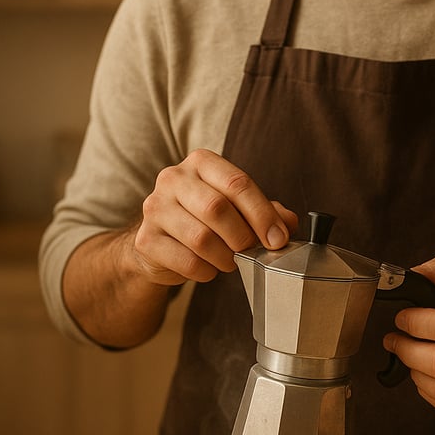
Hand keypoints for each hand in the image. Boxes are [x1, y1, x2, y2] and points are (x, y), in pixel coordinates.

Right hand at [130, 149, 298, 284]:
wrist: (160, 242)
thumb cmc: (204, 219)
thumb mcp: (237, 208)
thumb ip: (266, 211)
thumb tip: (288, 223)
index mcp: (201, 162)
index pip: (237, 182)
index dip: (262, 214)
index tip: (277, 238)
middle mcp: (173, 178)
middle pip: (217, 208)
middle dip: (243, 236)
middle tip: (252, 251)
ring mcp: (155, 207)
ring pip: (201, 238)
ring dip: (225, 257)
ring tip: (230, 261)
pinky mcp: (146, 239)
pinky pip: (187, 261)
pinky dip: (205, 271)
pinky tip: (207, 268)